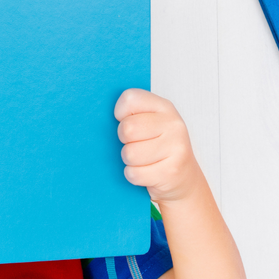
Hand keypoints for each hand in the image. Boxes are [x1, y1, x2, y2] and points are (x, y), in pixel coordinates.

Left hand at [114, 89, 200, 203]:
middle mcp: (173, 124)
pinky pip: (134, 173)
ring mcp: (176, 148)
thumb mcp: (150, 123)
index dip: (120, 113)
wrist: (184, 179)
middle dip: (124, 141)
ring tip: (143, 160)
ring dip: (129, 160)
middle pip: (127, 129)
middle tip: (136, 144)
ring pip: (129, 154)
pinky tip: (146, 173)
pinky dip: (134, 175)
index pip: (130, 99)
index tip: (127, 121)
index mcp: (164, 107)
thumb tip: (95, 114)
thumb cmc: (157, 147)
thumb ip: (131, 114)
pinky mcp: (171, 172)